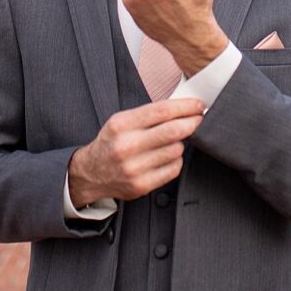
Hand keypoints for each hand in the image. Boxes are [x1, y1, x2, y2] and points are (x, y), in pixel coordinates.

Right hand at [67, 98, 204, 205]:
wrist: (91, 172)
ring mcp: (134, 168)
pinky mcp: (141, 185)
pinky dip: (175, 160)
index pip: (162, 111)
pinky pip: (173, 169)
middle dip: (193, 123)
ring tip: (171, 141)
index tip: (198, 105)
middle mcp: (127, 146)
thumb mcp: (122, 121)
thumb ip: (149, 114)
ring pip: (176, 150)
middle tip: (199, 119)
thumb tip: (183, 108)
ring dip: (180, 143)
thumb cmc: (112, 142)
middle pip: (173, 131)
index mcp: (121, 125)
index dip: (186, 106)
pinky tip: (166, 157)